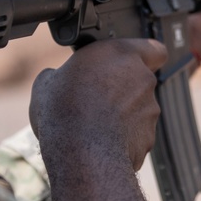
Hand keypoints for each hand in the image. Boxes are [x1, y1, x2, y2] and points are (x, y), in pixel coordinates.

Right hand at [29, 38, 167, 173]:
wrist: (81, 153)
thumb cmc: (64, 112)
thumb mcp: (47, 83)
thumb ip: (63, 74)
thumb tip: (56, 79)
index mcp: (120, 54)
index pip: (153, 48)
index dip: (146, 56)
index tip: (131, 63)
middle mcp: (142, 78)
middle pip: (141, 81)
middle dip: (124, 89)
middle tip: (98, 99)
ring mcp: (150, 109)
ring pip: (140, 109)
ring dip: (124, 115)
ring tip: (95, 126)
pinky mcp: (149, 136)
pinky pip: (137, 134)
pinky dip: (125, 138)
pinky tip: (101, 144)